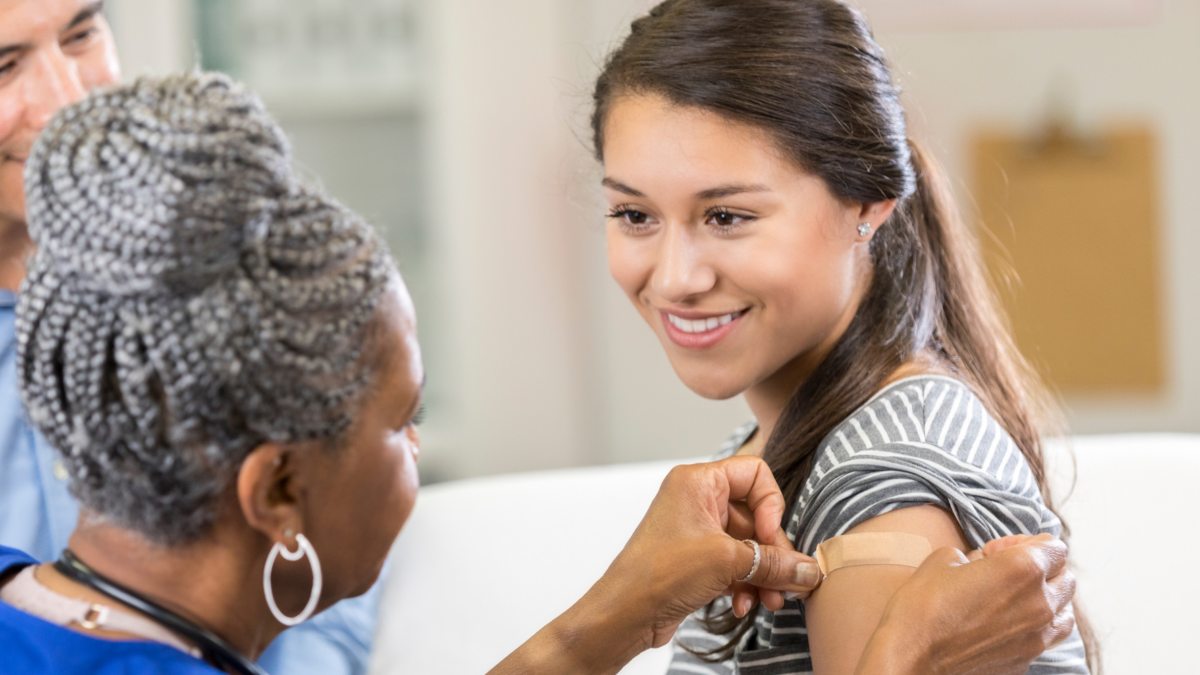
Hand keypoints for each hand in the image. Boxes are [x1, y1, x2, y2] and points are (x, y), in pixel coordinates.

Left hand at [488, 456, 823, 674]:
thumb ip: (774, 563)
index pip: (755, 473)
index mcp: (698, 481)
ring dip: (762, 574)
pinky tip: (743, 606)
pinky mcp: (696, 559)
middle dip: (772, 552)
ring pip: (747, 545)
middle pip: (756, 515)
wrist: (624, 614)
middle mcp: (697, 500)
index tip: (771, 537)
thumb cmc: (658, 574)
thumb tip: (809, 570)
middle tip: (787, 581)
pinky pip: (734, 564)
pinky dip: (744, 584)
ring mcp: (696, 531)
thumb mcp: (726, 562)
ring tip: (769, 601)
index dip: (771, 505)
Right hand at [856, 533, 1076, 674]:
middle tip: (1007, 570)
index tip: (999, 549)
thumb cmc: (922, 606)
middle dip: (1043, 569)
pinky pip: (1046, 639)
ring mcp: (1036, 637)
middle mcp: (1039, 603)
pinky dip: (1036, 628)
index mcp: (1023, 569)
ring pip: (1065, 612)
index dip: (1027, 541)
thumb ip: (974, 555)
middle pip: (1066, 577)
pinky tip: (1008, 625)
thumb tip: (980, 563)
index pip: (1054, 547)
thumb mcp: (943, 559)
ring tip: (1019, 598)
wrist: (912, 659)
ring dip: (1048, 599)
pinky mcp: (1025, 661)